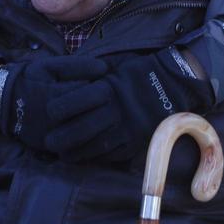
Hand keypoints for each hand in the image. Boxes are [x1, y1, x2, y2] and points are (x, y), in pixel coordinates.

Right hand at [0, 56, 109, 149]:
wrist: (1, 103)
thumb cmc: (29, 80)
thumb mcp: (49, 66)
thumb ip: (76, 65)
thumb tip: (105, 68)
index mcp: (53, 96)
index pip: (90, 92)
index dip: (99, 87)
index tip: (101, 84)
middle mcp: (53, 120)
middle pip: (91, 115)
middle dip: (101, 107)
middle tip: (103, 100)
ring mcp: (52, 137)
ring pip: (87, 134)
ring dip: (97, 124)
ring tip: (99, 114)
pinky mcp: (51, 149)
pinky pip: (78, 147)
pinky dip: (88, 139)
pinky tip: (91, 129)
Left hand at [46, 48, 211, 161]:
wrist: (173, 83)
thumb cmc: (137, 72)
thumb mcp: (113, 66)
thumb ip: (91, 73)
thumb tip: (67, 77)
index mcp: (107, 89)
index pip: (75, 101)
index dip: (59, 108)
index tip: (49, 112)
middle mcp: (115, 110)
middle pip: (80, 128)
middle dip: (61, 137)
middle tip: (49, 142)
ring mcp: (127, 128)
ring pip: (95, 145)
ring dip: (76, 152)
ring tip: (62, 155)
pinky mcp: (136, 141)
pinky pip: (113, 154)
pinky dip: (97, 157)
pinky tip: (85, 158)